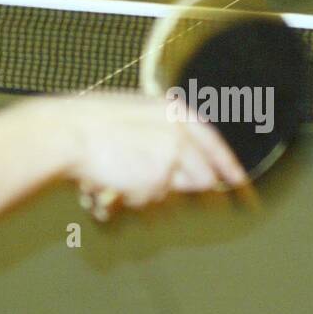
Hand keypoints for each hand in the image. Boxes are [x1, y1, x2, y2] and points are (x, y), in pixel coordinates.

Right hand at [63, 95, 245, 217]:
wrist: (70, 132)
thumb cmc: (91, 123)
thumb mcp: (134, 113)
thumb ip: (161, 132)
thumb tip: (177, 160)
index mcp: (174, 111)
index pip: (214, 143)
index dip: (230, 167)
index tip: (242, 186)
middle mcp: (181, 134)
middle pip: (202, 178)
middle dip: (183, 187)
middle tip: (149, 181)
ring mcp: (172, 157)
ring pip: (176, 194)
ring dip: (154, 192)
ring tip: (122, 174)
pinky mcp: (159, 180)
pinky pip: (154, 202)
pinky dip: (137, 198)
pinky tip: (116, 181)